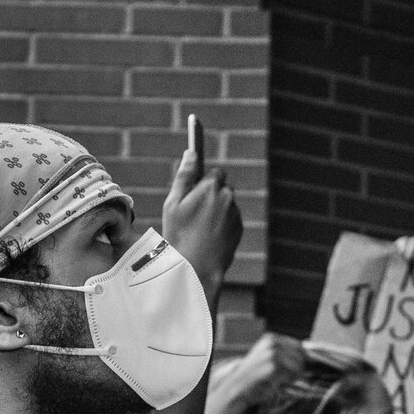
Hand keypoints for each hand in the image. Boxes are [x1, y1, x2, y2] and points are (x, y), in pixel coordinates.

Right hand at [162, 118, 242, 287]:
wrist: (197, 267)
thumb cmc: (179, 234)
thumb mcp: (174, 203)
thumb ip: (184, 176)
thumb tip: (191, 152)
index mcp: (211, 187)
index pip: (212, 172)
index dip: (204, 177)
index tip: (201, 147)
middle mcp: (227, 196)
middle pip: (221, 186)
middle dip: (211, 193)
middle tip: (193, 210)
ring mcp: (235, 213)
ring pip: (225, 203)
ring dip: (216, 209)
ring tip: (199, 228)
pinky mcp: (239, 227)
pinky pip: (230, 218)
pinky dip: (222, 223)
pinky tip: (208, 235)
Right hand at [212, 332, 304, 408]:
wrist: (237, 386)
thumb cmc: (254, 374)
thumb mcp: (266, 357)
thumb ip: (284, 353)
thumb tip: (308, 357)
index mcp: (271, 338)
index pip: (299, 346)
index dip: (301, 359)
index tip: (297, 369)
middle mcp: (273, 343)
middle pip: (301, 356)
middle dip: (298, 369)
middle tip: (285, 377)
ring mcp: (273, 353)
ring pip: (299, 366)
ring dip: (293, 376)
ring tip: (278, 380)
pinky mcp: (274, 366)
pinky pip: (292, 375)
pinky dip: (287, 382)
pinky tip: (275, 383)